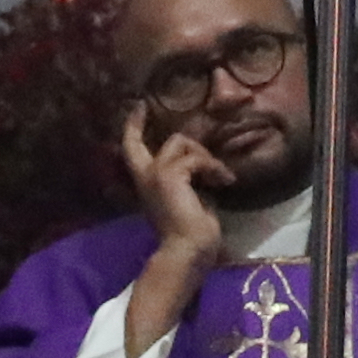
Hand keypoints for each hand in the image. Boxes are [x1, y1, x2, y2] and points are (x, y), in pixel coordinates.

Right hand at [116, 114, 229, 357]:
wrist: (187, 251)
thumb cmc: (191, 233)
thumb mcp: (188, 198)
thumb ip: (187, 179)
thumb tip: (204, 167)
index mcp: (148, 183)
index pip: (133, 147)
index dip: (134, 125)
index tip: (139, 106)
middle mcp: (146, 176)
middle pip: (170, 140)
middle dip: (196, 148)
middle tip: (214, 167)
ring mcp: (156, 174)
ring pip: (184, 143)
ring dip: (207, 160)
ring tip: (221, 179)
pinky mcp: (169, 175)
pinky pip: (196, 158)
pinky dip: (213, 168)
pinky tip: (224, 182)